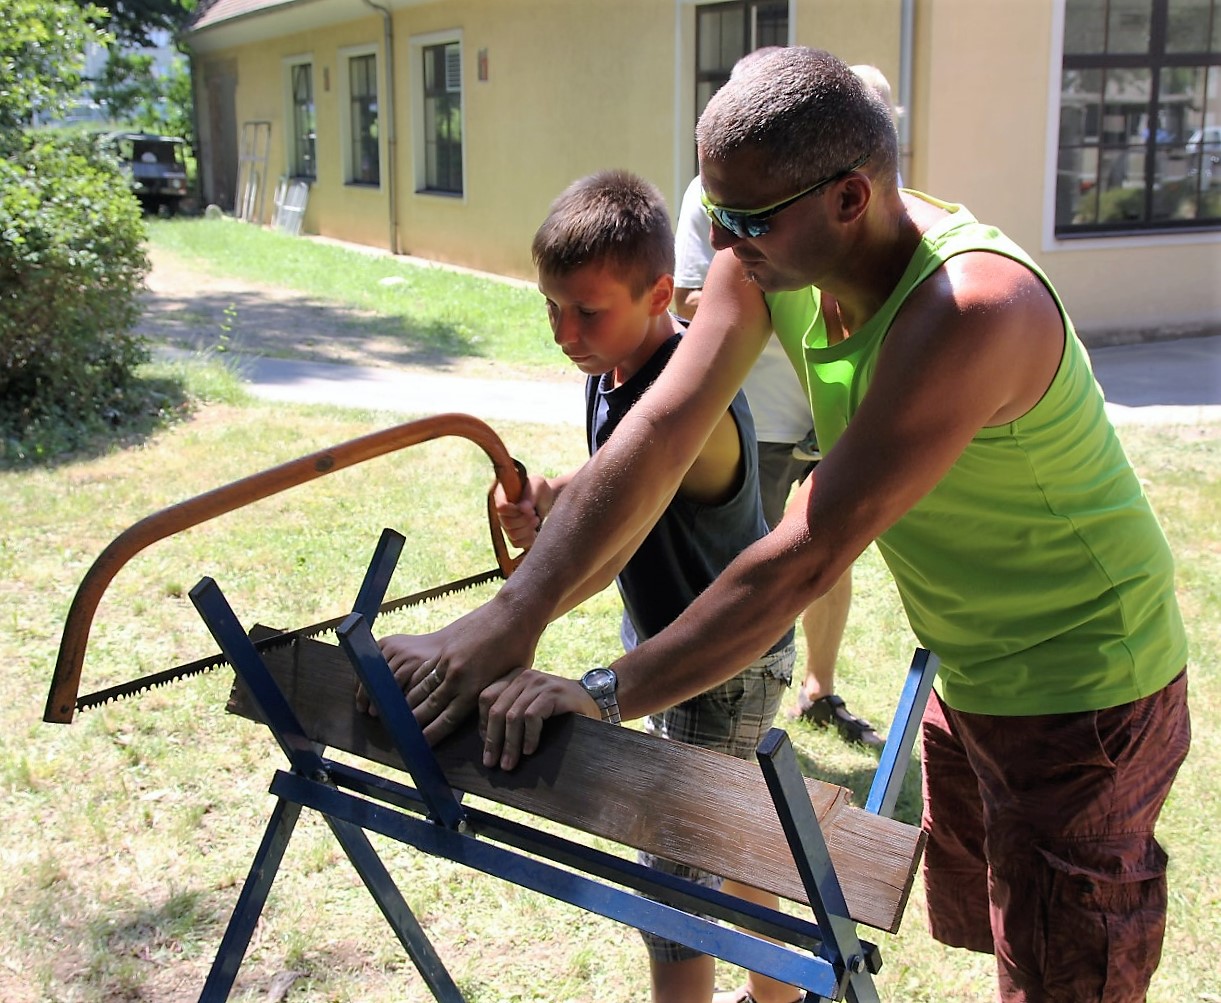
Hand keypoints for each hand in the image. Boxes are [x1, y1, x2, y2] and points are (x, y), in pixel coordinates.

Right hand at [361, 596, 540, 744]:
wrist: (512, 615)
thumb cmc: (517, 650)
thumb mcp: (508, 682)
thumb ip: (488, 699)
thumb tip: (480, 719)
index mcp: (474, 691)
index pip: (446, 720)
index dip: (430, 735)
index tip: (419, 745)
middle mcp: (457, 679)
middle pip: (428, 707)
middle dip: (412, 723)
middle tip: (399, 734)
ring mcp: (448, 663)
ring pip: (422, 688)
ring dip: (408, 704)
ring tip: (396, 715)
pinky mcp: (444, 649)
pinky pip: (424, 669)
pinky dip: (413, 681)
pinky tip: (404, 689)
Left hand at [478, 669, 598, 769]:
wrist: (593, 703)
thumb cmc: (558, 711)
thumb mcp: (530, 707)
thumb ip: (511, 713)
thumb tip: (487, 741)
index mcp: (514, 677)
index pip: (486, 698)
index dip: (482, 724)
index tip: (486, 747)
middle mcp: (525, 676)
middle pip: (496, 708)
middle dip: (492, 739)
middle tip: (491, 762)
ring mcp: (540, 683)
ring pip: (512, 715)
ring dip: (509, 744)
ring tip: (509, 763)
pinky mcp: (554, 693)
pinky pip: (532, 717)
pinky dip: (528, 737)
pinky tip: (530, 751)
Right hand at [494, 473, 555, 550]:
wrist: (546, 499)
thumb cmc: (539, 488)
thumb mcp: (537, 484)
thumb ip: (530, 494)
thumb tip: (523, 508)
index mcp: (501, 494)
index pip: (501, 507)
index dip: (515, 510)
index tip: (528, 507)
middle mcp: (500, 511)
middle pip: (507, 523)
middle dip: (525, 520)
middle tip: (534, 513)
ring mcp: (506, 524)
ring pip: (512, 535)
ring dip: (528, 529)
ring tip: (536, 519)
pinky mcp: (513, 535)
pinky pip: (517, 544)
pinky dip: (529, 539)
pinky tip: (535, 531)